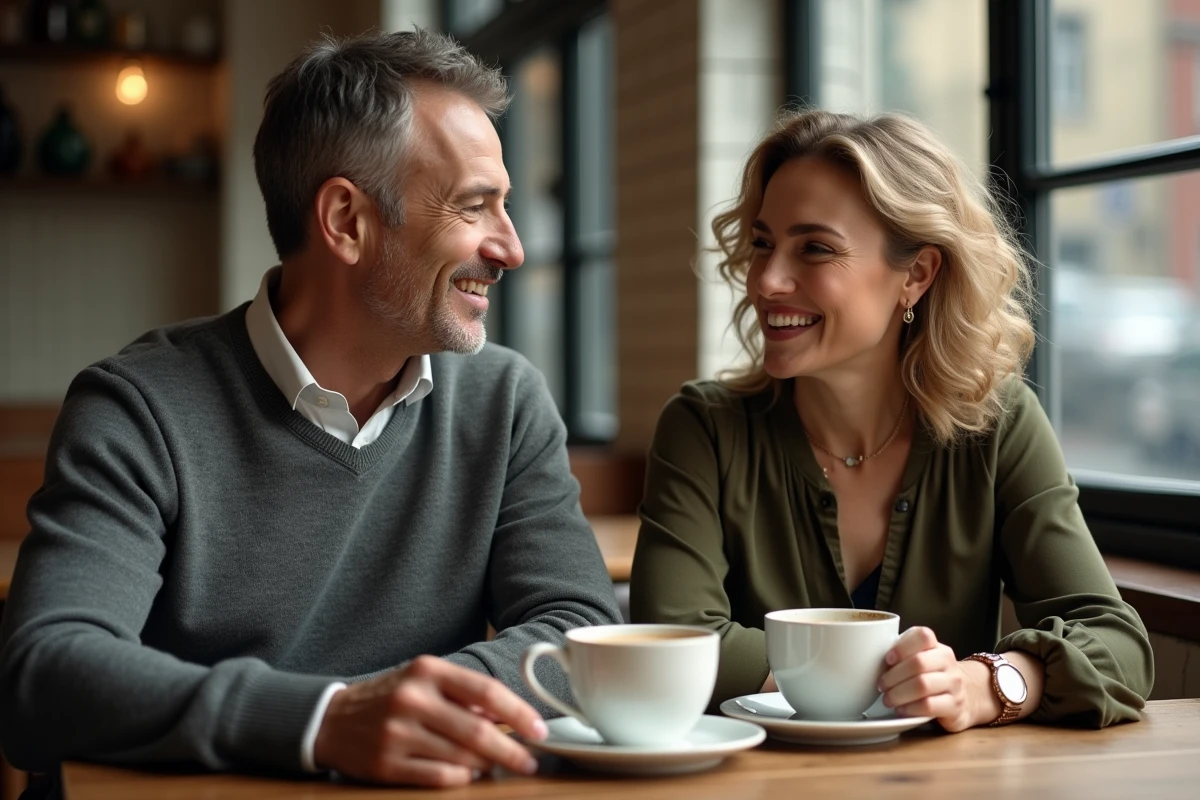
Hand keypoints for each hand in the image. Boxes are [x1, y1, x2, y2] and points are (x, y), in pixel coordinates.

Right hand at [313, 656, 548, 786]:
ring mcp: (397, 733)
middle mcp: (412, 699)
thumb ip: (464, 694)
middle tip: (530, 762)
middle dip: (512, 751)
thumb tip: (507, 717)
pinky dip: (460, 779)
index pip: (486, 691)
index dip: (519, 712)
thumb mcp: (424, 681)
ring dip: (487, 766)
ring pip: (461, 758)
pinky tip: (468, 775)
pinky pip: (438, 778)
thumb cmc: (390, 697)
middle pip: (478, 731)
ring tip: (498, 767)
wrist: (331, 719)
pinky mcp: (386, 765)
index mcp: (427, 671)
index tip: (539, 729)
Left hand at [878, 627, 987, 732]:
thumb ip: (903, 655)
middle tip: (880, 685)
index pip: (923, 635)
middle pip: (918, 663)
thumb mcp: (922, 660)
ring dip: (898, 693)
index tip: (887, 659)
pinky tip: (900, 710)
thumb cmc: (932, 676)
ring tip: (887, 699)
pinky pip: (928, 706)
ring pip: (922, 685)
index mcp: (936, 646)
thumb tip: (869, 659)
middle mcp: (948, 662)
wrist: (967, 697)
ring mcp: (954, 684)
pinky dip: (909, 708)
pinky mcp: (954, 706)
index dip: (901, 647)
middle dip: (893, 675)